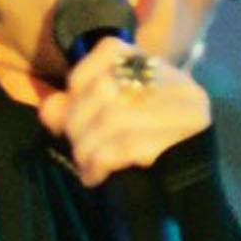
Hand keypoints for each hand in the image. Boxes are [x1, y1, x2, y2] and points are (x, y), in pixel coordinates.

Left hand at [37, 44, 208, 188]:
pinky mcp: (192, 133)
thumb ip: (74, 110)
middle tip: (76, 150)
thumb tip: (49, 109)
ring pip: (113, 118)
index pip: (109, 51)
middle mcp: (174, 76)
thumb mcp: (104, 124)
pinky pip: (129, 144)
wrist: (187, 189)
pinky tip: (95, 176)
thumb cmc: (141, 150)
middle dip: (78, 123)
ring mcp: (186, 102)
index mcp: (155, 63)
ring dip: (87, 149)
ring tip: (84, 166)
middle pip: (106, 87)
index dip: (78, 85)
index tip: (72, 117)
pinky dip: (101, 162)